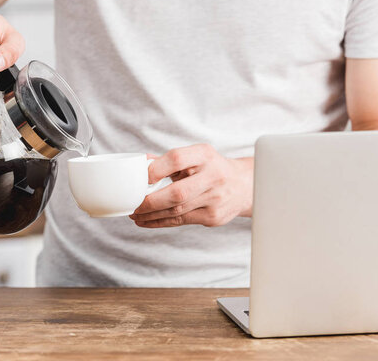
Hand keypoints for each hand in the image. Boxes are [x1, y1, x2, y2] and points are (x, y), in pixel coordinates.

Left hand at [130, 144, 253, 227]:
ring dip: (151, 215)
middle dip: (150, 202)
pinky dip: (160, 222)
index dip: (156, 169)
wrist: (244, 185)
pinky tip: (146, 221)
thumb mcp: (195, 156)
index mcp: (205, 155)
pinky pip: (181, 221)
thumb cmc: (212, 168)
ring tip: (135, 214)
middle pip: (177, 193)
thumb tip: (141, 163)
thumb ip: (169, 160)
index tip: (141, 178)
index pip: (177, 159)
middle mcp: (213, 176)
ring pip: (177, 211)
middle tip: (133, 205)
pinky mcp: (213, 217)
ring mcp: (215, 199)